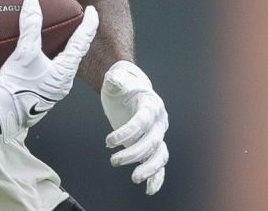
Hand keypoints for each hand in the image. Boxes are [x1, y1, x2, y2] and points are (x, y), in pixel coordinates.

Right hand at [0, 0, 98, 140]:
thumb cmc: (17, 85)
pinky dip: (50, 59)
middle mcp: (64, 81)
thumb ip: (30, 25)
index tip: (91, 11)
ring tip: (58, 38)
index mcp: (65, 70)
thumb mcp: (25, 52)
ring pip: (64, 64)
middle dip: (77, 38)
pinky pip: (52, 72)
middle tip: (77, 22)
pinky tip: (38, 58)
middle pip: (76, 54)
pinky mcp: (42, 94)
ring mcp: (54, 90)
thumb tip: (32, 1)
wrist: (3, 113)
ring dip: (63, 50)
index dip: (89, 24)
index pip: (82, 41)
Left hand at [101, 60, 168, 194]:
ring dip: (149, 168)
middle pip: (151, 141)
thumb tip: (114, 82)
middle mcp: (159, 121)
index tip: (108, 142)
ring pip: (159, 155)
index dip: (127, 132)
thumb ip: (116, 81)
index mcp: (151, 104)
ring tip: (135, 178)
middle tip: (114, 161)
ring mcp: (157, 134)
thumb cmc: (121, 84)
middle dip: (134, 153)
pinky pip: (159, 162)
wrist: (128, 88)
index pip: (142, 121)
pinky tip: (149, 189)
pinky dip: (156, 177)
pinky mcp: (152, 144)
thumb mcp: (116, 79)